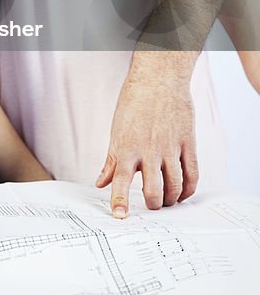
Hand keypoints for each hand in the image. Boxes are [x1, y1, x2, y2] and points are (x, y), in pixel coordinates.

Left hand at [96, 63, 197, 217]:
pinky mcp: (187, 142)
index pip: (121, 181)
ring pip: (174, 185)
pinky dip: (188, 188)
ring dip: (170, 199)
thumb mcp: (116, 130)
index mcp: (126, 146)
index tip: (120, 216)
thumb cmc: (134, 101)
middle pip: (153, 190)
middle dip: (152, 205)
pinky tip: (183, 192)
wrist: (159, 78)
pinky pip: (192, 173)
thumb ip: (111, 160)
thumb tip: (101, 182)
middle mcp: (148, 149)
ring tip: (166, 201)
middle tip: (151, 206)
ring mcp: (170, 147)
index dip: (120, 202)